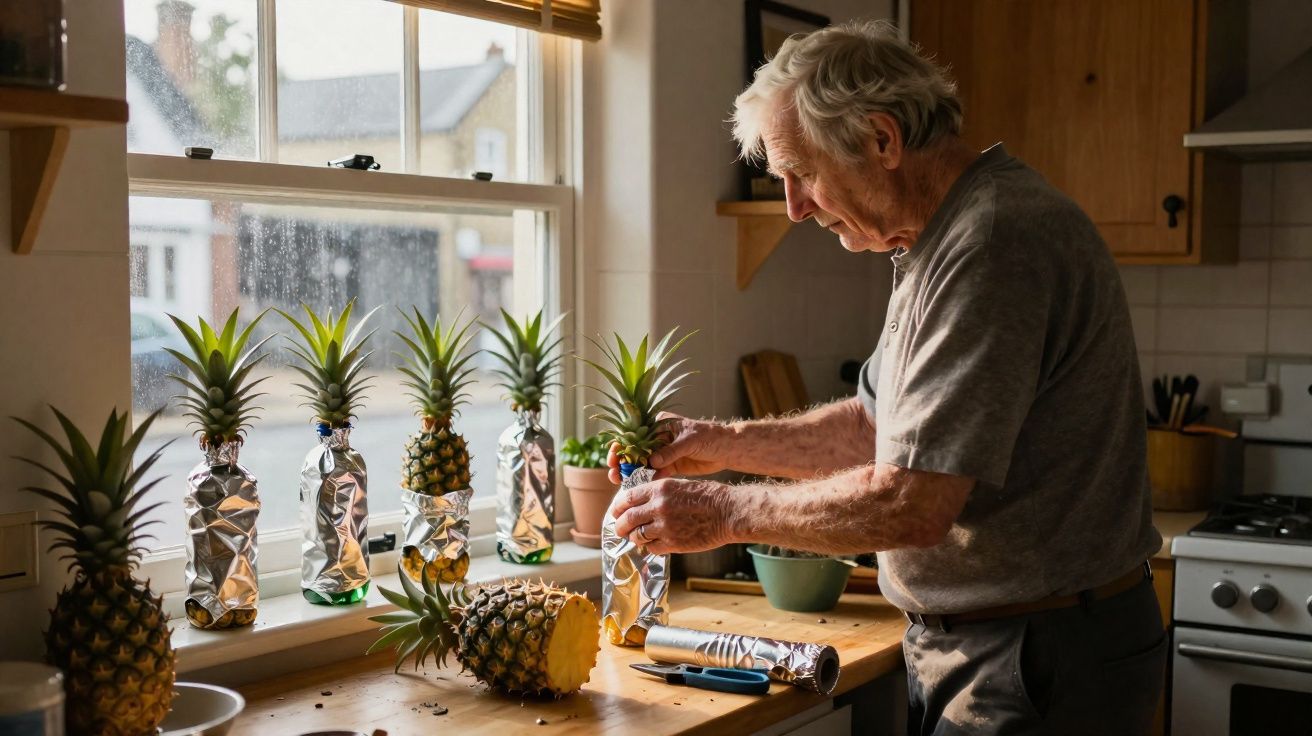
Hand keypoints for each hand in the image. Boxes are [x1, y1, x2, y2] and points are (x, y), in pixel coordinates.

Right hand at [606, 413, 729, 483]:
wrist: (728, 449)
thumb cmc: (710, 437)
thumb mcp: (690, 440)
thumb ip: (671, 451)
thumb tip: (652, 462)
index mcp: (659, 425)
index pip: (635, 433)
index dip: (621, 445)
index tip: (614, 456)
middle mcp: (658, 439)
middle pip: (634, 450)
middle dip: (622, 462)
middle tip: (614, 474)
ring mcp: (663, 453)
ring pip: (642, 464)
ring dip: (631, 473)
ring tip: (621, 483)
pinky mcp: (670, 467)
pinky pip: (654, 474)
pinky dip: (647, 480)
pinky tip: (640, 487)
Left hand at [610, 477, 736, 554]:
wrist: (728, 512)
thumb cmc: (709, 496)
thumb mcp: (680, 485)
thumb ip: (660, 494)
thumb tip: (643, 503)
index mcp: (659, 488)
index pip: (627, 498)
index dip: (618, 506)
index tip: (616, 512)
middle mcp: (658, 506)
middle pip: (628, 518)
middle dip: (621, 525)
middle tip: (621, 529)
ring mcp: (665, 526)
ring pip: (638, 535)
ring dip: (635, 538)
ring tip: (637, 538)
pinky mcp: (673, 543)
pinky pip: (652, 548)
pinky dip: (650, 547)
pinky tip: (654, 544)